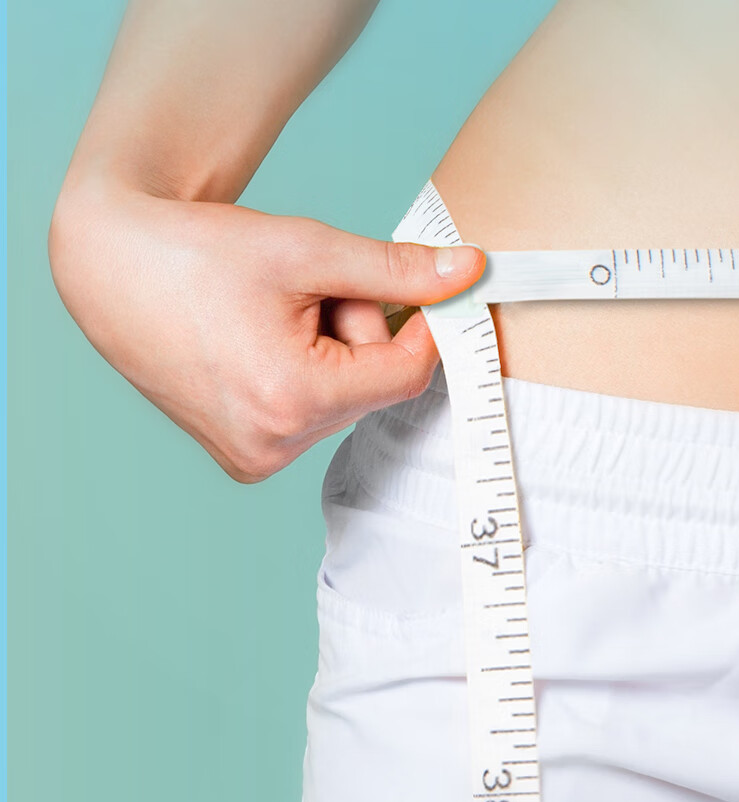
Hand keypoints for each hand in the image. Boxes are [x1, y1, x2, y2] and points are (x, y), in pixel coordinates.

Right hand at [49, 181, 484, 480]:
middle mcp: (273, 445)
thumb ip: (396, 270)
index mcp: (292, 398)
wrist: (113, 268)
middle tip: (306, 291)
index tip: (426, 288)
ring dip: (330, 356)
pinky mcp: (243, 461)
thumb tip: (471, 271)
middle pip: (370, 388)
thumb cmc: (200, 252)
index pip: (405, 375)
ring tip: (269, 317)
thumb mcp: (308, 249)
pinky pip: (310, 418)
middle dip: (358, 333)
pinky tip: (257, 347)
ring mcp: (254, 460)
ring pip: (342, 403)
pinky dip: (304, 380)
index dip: (425, 328)